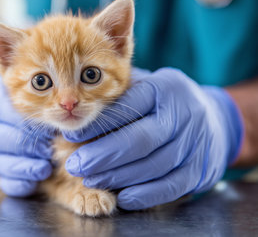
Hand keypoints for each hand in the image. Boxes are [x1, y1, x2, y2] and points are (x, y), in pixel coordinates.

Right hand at [0, 75, 53, 196]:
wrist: (46, 122)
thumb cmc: (51, 104)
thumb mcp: (51, 96)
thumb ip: (53, 101)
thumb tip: (68, 110)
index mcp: (2, 100)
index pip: (6, 110)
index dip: (27, 122)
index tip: (49, 130)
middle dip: (26, 145)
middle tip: (49, 150)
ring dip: (22, 166)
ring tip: (45, 169)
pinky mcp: (2, 169)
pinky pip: (2, 180)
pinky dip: (17, 184)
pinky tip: (33, 184)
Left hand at [63, 67, 243, 209]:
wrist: (215, 118)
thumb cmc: (162, 102)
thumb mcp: (144, 86)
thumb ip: (116, 96)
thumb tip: (76, 117)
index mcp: (164, 87)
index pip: (127, 106)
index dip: (96, 124)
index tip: (69, 135)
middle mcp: (183, 113)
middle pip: (139, 139)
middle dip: (102, 155)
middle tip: (75, 165)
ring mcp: (195, 142)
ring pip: (154, 165)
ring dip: (118, 177)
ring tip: (90, 179)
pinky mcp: (201, 168)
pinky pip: (172, 186)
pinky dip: (145, 194)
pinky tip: (122, 197)